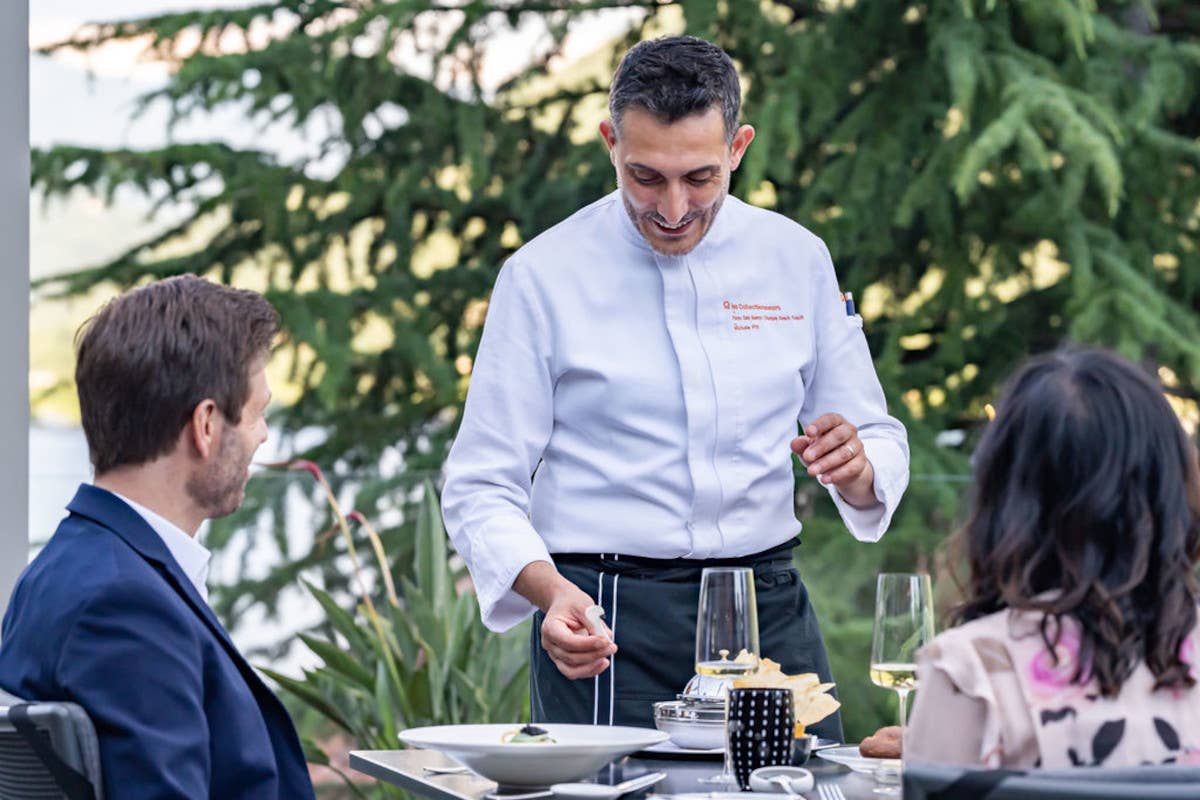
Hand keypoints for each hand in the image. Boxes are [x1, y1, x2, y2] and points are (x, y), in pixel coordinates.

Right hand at [514, 561, 616, 679]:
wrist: (564, 603)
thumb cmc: (573, 603)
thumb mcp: (584, 606)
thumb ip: (594, 622)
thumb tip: (608, 639)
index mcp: (550, 627)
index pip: (568, 642)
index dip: (588, 644)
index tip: (606, 641)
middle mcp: (549, 644)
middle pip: (571, 657)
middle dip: (594, 654)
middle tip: (613, 647)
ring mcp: (554, 654)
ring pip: (571, 670)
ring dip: (591, 667)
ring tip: (607, 658)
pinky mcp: (563, 660)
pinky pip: (575, 672)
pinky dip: (589, 670)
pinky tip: (603, 662)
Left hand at [791, 412, 876, 507]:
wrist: (840, 469)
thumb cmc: (821, 452)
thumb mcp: (808, 448)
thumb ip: (801, 445)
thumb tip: (795, 443)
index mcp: (836, 422)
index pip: (830, 419)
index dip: (820, 425)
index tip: (808, 433)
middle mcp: (849, 431)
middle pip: (838, 435)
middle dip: (821, 446)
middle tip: (807, 457)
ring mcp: (857, 446)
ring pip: (844, 453)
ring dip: (827, 462)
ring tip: (811, 471)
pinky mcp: (861, 462)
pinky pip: (851, 467)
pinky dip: (837, 474)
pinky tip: (824, 479)